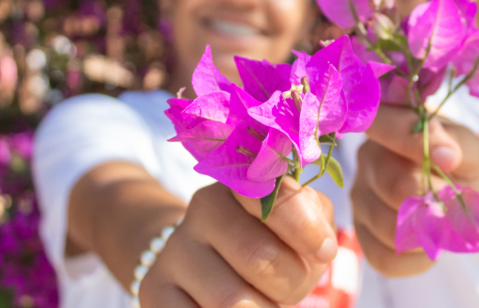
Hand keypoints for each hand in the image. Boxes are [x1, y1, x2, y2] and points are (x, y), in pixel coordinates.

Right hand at [139, 179, 336, 307]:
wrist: (203, 260)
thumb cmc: (268, 241)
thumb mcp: (298, 223)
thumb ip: (315, 221)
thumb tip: (322, 246)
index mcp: (243, 182)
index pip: (275, 196)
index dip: (307, 229)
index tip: (324, 251)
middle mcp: (201, 208)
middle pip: (260, 259)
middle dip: (291, 283)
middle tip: (290, 285)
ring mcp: (174, 251)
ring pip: (231, 301)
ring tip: (264, 302)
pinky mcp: (153, 290)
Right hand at [351, 105, 478, 276]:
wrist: (462, 197)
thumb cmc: (465, 168)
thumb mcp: (474, 152)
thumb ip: (460, 146)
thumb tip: (444, 155)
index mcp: (391, 124)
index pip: (383, 124)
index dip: (410, 141)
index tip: (449, 160)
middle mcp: (367, 159)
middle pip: (397, 187)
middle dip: (438, 202)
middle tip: (459, 204)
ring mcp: (359, 196)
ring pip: (391, 228)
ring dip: (430, 235)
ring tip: (446, 224)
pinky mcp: (361, 233)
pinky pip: (384, 257)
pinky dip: (417, 260)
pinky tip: (430, 245)